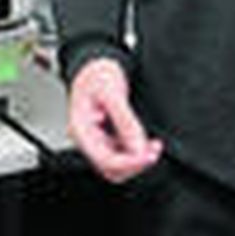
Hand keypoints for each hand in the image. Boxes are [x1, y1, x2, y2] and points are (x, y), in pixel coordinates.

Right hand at [66, 57, 163, 182]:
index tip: (149, 155)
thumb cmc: (97, 75)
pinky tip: (147, 143)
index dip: (130, 162)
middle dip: (135, 163)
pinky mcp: (106, 139)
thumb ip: (125, 121)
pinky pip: (122, 155)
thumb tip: (137, 146)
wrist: (94, 66)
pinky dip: (136, 153)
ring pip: (118, 166)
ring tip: (153, 146)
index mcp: (81, 129)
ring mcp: (96, 140)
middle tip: (154, 150)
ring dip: (137, 160)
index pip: (105, 160)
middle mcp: (86, 139)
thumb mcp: (111, 92)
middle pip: (111, 168)